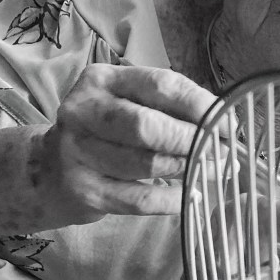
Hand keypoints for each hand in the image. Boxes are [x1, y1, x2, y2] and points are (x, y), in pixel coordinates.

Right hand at [34, 63, 219, 222]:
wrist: (49, 171)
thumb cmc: (105, 133)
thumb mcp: (128, 105)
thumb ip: (169, 108)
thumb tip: (226, 124)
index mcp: (101, 80)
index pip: (160, 85)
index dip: (201, 105)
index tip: (229, 123)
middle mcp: (83, 111)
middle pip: (148, 126)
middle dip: (193, 141)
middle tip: (224, 152)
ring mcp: (79, 152)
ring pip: (146, 164)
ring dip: (189, 170)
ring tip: (214, 171)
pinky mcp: (85, 190)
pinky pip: (140, 199)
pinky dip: (172, 198)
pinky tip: (192, 195)